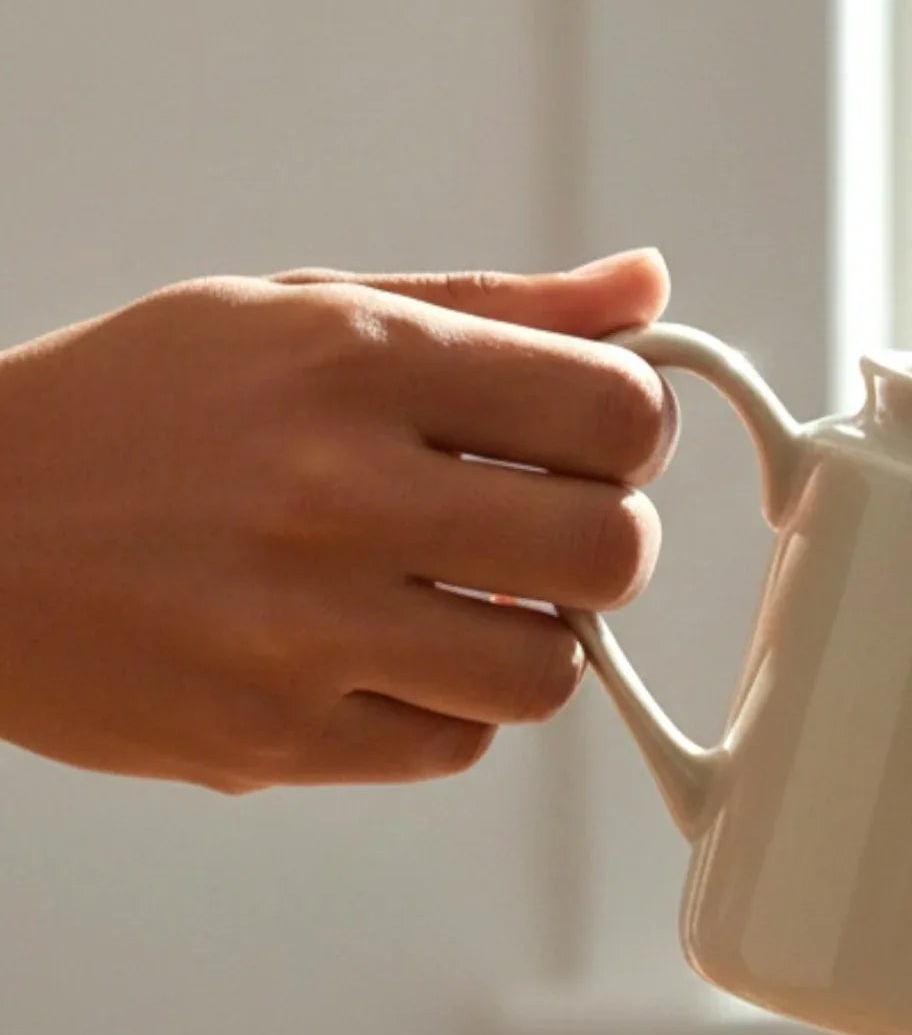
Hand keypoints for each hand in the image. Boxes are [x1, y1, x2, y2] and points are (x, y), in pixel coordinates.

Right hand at [0, 249, 675, 791]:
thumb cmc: (140, 416)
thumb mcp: (299, 315)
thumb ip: (490, 310)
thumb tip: (648, 289)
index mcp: (354, 362)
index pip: (612, 411)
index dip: (635, 434)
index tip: (597, 444)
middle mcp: (338, 493)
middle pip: (612, 552)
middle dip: (607, 547)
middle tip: (550, 539)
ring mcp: (307, 627)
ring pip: (550, 672)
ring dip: (532, 644)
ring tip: (460, 605)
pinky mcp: (281, 736)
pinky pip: (458, 744)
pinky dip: (447, 710)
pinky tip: (384, 659)